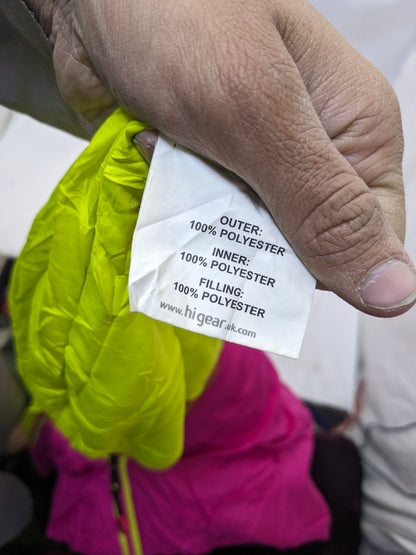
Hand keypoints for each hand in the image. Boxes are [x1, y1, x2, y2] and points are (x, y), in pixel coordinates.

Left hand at [30, 0, 415, 315]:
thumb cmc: (177, 18)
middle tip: (207, 195)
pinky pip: (203, 219)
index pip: (366, 240)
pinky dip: (175, 206)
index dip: (321, 264)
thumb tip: (396, 292)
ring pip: (245, 237)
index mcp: (354, 131)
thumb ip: (324, 205)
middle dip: (249, 238)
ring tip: (171, 166)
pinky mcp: (209, 165)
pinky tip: (152, 162)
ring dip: (202, 217)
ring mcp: (256, 160)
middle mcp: (312, 151)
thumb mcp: (258, 111)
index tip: (264, 251)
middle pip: (300, 246)